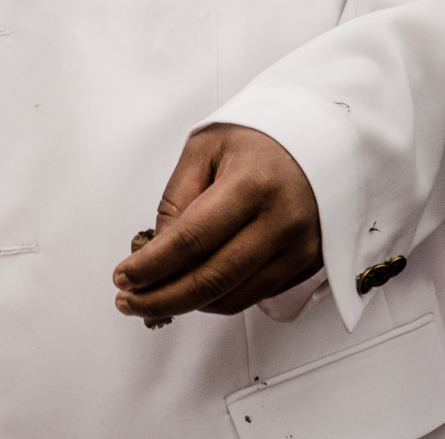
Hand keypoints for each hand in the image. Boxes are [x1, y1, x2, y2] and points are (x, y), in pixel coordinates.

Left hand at [113, 124, 321, 319]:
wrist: (320, 138)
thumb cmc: (260, 137)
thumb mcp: (206, 146)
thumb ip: (178, 196)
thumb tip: (157, 249)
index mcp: (252, 184)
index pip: (192, 239)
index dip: (152, 265)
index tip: (124, 276)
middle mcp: (279, 222)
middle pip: (212, 279)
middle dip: (162, 297)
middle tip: (130, 300)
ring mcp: (297, 249)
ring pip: (233, 298)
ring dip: (188, 305)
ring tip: (154, 298)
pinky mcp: (306, 265)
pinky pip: (254, 296)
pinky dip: (218, 299)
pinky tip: (194, 290)